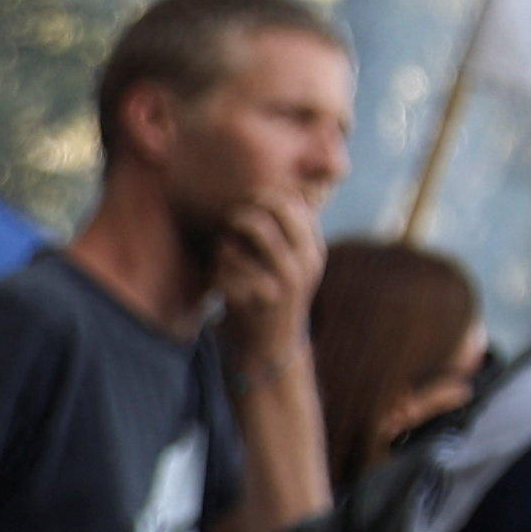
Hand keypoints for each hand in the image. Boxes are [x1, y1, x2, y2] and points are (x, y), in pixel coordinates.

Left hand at [211, 192, 325, 344]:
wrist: (271, 344)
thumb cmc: (278, 291)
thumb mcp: (298, 261)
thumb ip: (295, 229)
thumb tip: (289, 187)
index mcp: (314, 251)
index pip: (289, 204)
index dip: (262, 196)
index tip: (248, 202)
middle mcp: (301, 266)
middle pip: (262, 219)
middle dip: (238, 215)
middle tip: (231, 221)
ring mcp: (277, 286)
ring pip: (232, 245)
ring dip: (223, 246)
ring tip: (227, 255)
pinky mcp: (251, 303)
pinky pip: (220, 271)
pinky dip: (216, 272)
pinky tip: (224, 281)